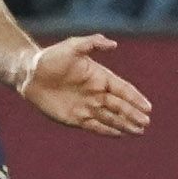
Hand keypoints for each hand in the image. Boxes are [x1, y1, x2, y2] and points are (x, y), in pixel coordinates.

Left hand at [18, 34, 153, 137]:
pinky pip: (95, 126)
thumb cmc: (51, 57)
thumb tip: (114, 44)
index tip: (148, 107)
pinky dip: (108, 131)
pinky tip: (120, 134)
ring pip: (111, 118)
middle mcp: (97, 93)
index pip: (122, 89)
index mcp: (100, 76)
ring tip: (140, 131)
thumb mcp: (72, 46)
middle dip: (134, 114)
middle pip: (120, 106)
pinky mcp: (76, 118)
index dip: (136, 98)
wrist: (30, 74)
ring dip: (125, 124)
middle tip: (146, 123)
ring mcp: (87, 106)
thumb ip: (92, 44)